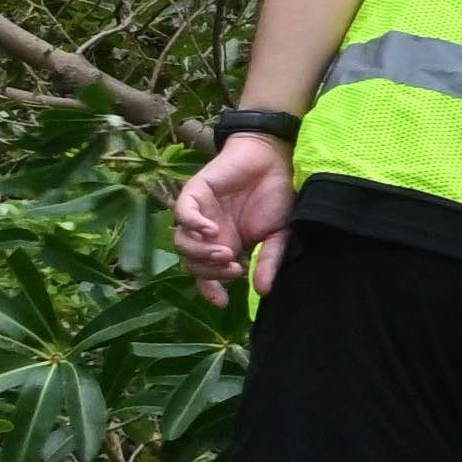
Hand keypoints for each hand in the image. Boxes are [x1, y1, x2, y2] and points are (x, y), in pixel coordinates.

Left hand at [164, 127, 290, 307]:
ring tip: (224, 252)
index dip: (211, 290)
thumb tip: (263, 290)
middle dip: (210, 272)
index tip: (223, 302)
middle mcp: (208, 234)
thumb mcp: (280, 233)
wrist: (275, 158)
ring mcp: (198, 215)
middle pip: (192, 263)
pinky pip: (182, 215)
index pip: (208, 275)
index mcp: (226, 245)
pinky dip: (193, 225)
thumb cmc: (279, 195)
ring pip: (182, 243)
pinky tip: (212, 229)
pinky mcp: (193, 194)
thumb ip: (269, 259)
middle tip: (234, 268)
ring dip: (200, 253)